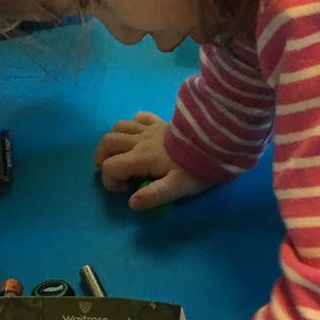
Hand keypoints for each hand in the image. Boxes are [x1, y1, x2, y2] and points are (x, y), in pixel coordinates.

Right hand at [93, 111, 212, 210]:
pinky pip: (139, 118)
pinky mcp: (160, 123)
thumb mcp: (177, 188)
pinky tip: (139, 137)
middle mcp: (140, 140)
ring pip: (118, 127)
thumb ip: (153, 195)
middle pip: (107, 142)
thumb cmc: (196, 169)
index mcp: (141, 157)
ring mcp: (150, 128)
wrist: (217, 144)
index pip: (111, 167)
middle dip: (102, 158)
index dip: (110, 181)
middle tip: (115, 173)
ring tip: (121, 155)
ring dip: (113, 142)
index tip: (127, 190)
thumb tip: (132, 202)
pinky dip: (132, 126)